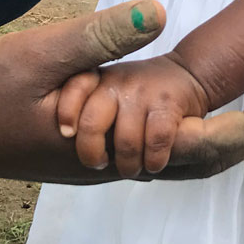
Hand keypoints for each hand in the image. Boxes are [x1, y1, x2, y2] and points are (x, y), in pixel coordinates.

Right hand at [0, 0, 243, 183]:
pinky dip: (181, 141)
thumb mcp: (43, 53)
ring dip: (215, 144)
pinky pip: (149, 154)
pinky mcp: (87, 155)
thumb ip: (101, 35)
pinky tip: (185, 123)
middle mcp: (112, 167)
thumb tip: (161, 14)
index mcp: (110, 150)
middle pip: (193, 163)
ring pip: (172, 162)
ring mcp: (99, 165)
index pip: (193, 147)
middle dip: (242, 143)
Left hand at [58, 53, 209, 175]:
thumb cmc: (136, 94)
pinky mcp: (168, 104)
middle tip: (100, 163)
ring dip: (128, 165)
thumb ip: (86, 107)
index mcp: (99, 79)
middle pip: (92, 124)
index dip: (66, 113)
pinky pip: (156, 142)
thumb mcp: (108, 89)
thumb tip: (59, 144)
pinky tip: (153, 163)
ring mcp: (144, 92)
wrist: (184, 75)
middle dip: (92, 154)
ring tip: (131, 168)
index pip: (74, 89)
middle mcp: (118, 82)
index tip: (67, 134)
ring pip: (126, 142)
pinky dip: (153, 161)